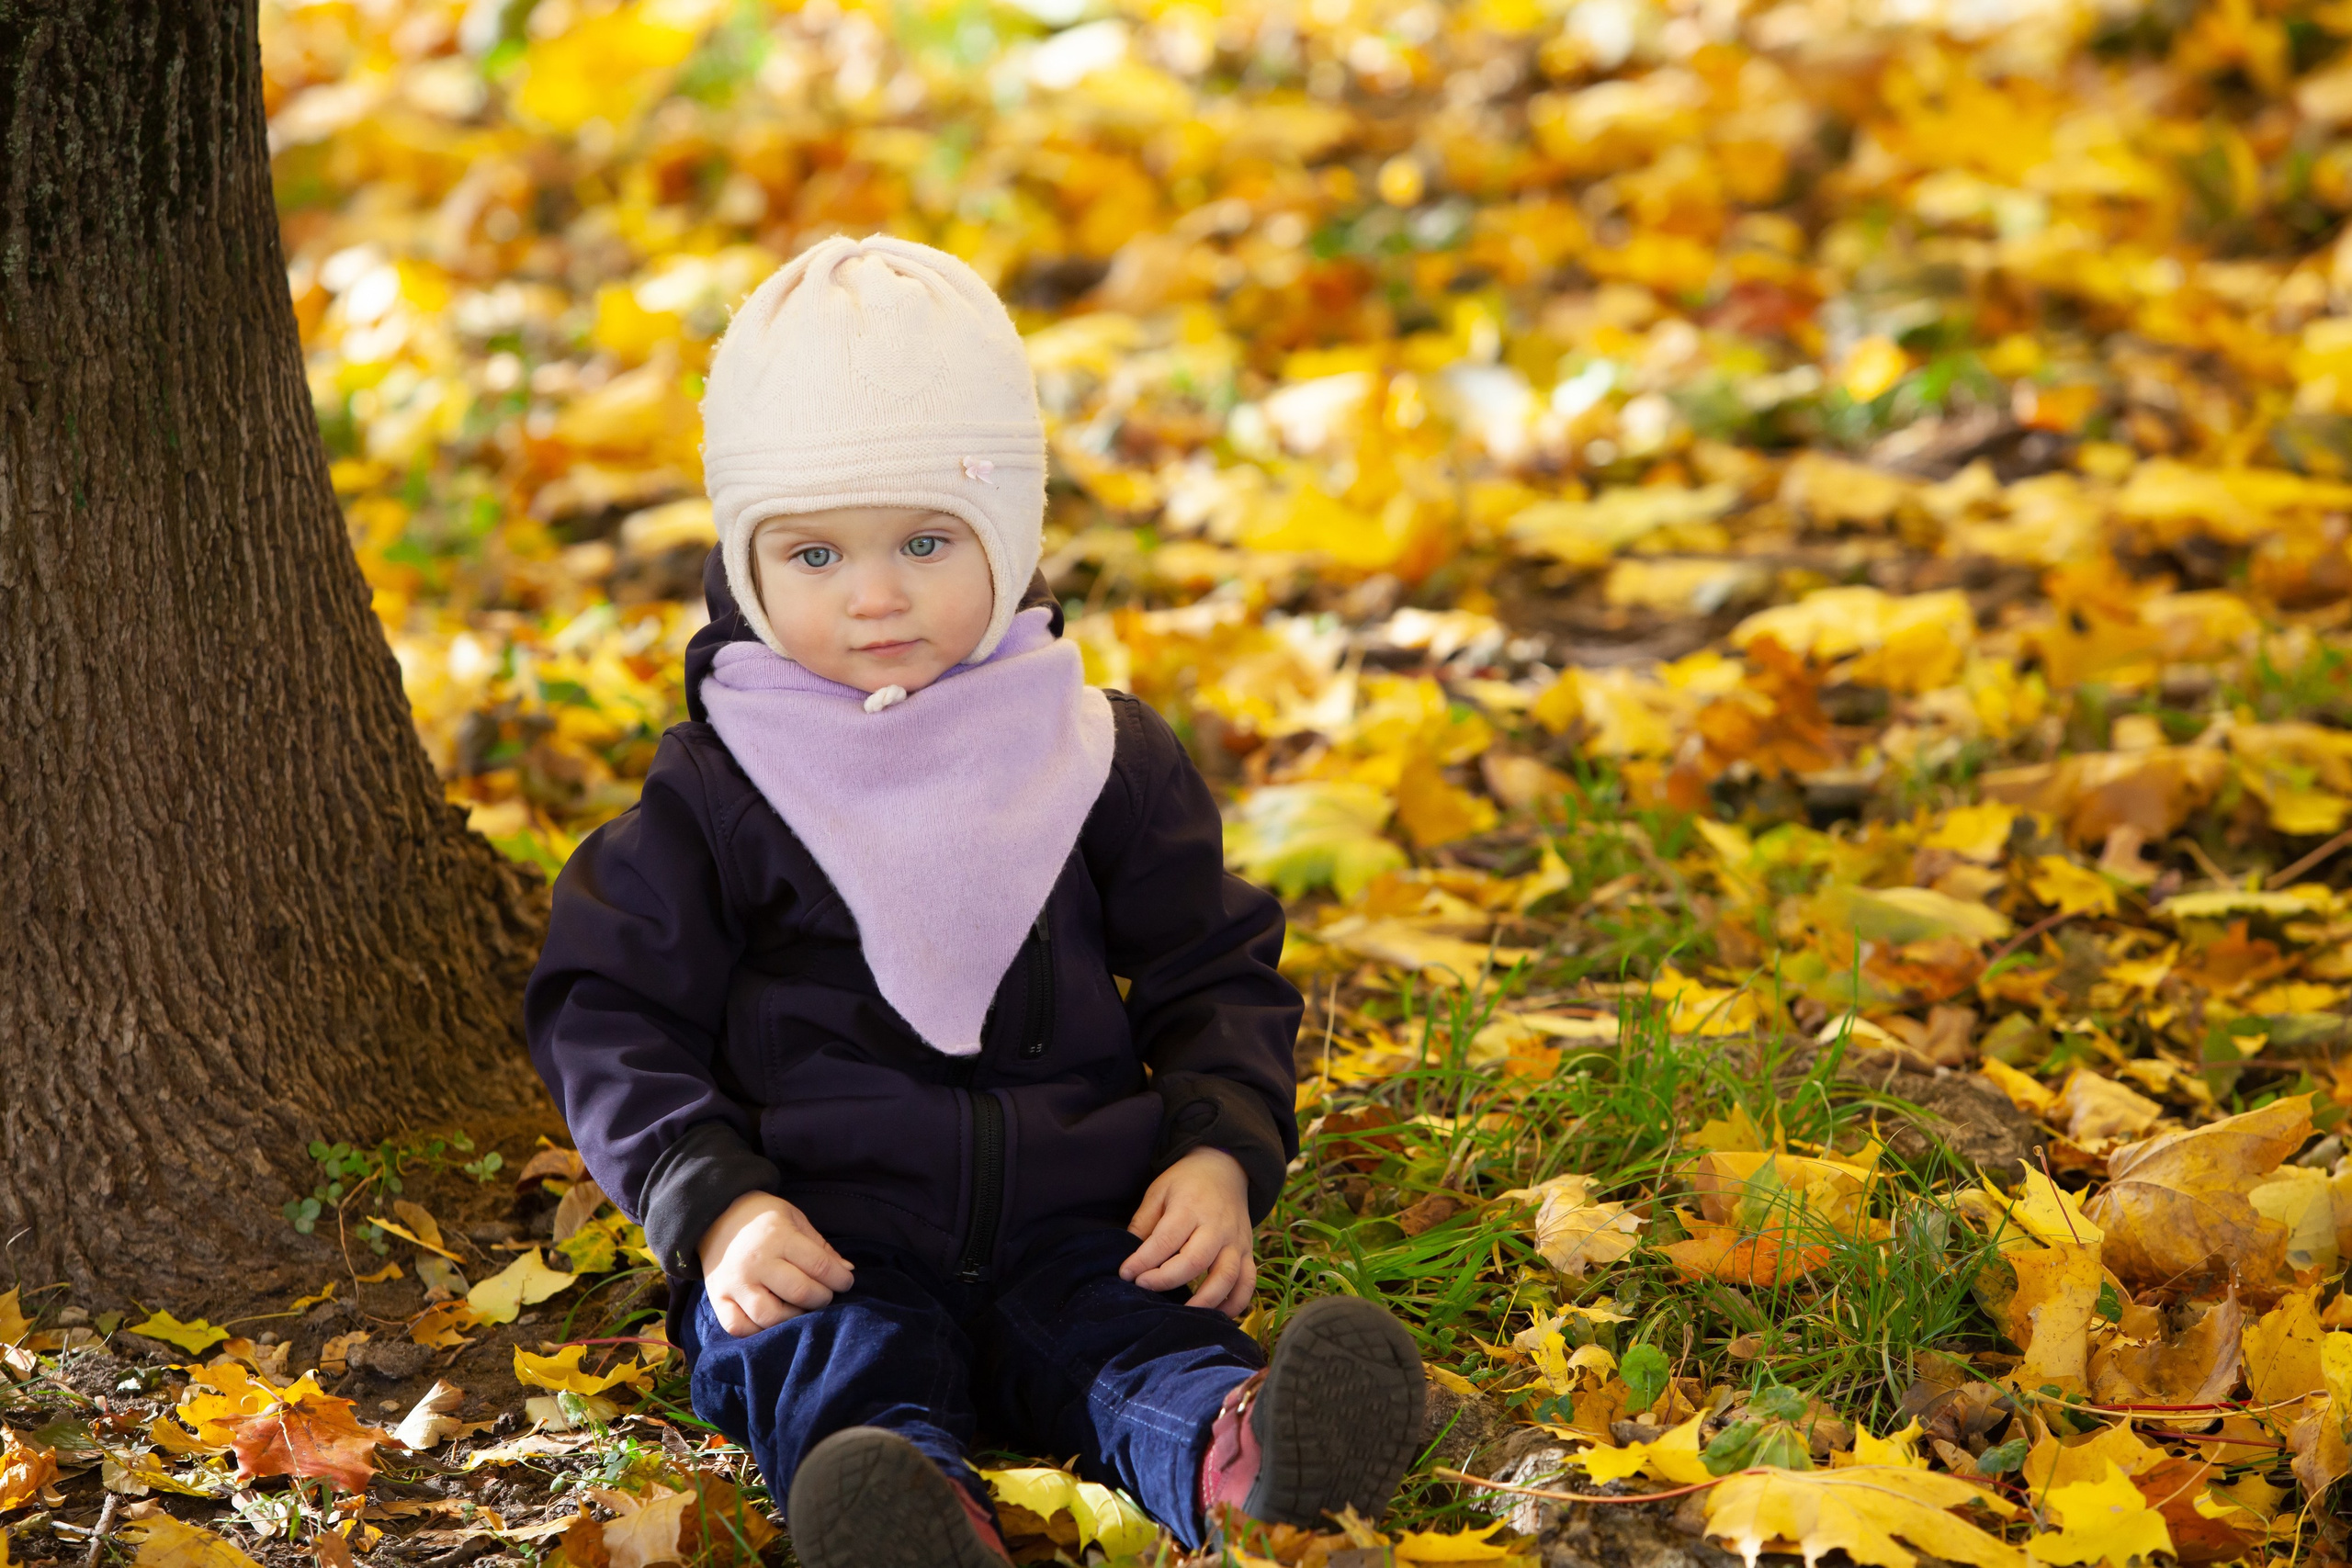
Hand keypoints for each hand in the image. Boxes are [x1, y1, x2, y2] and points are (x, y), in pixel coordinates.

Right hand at [698, 1191, 855, 1337]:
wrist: (716, 1216)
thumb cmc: (763, 1219)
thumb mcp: (795, 1220)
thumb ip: (821, 1247)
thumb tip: (847, 1271)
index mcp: (778, 1237)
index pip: (819, 1266)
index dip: (840, 1279)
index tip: (846, 1282)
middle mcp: (756, 1262)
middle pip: (799, 1293)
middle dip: (822, 1298)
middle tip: (824, 1295)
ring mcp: (735, 1283)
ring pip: (771, 1317)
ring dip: (794, 1318)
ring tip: (801, 1309)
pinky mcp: (718, 1298)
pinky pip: (738, 1327)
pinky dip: (758, 1332)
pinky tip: (772, 1322)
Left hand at [1121, 1147, 1254, 1315]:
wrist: (1225, 1168)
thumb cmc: (1185, 1182)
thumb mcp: (1159, 1191)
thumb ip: (1144, 1223)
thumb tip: (1130, 1258)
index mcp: (1190, 1207)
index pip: (1166, 1239)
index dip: (1143, 1261)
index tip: (1126, 1274)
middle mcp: (1216, 1226)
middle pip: (1195, 1260)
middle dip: (1167, 1280)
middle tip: (1144, 1287)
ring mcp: (1236, 1240)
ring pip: (1226, 1276)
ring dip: (1204, 1301)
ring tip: (1181, 1314)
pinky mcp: (1248, 1252)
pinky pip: (1248, 1282)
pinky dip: (1236, 1303)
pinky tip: (1216, 1316)